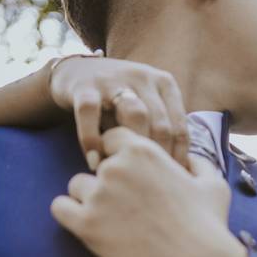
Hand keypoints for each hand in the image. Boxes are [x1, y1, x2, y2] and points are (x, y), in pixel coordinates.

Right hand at [48, 55, 189, 169]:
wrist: (76, 71)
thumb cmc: (117, 102)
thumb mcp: (144, 108)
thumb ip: (159, 132)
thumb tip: (178, 173)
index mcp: (164, 83)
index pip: (180, 126)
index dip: (178, 159)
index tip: (172, 183)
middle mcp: (143, 77)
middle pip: (160, 123)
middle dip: (156, 158)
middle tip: (150, 185)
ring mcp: (114, 79)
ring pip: (134, 113)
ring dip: (131, 147)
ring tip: (125, 172)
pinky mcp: (84, 86)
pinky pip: (90, 112)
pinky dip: (92, 139)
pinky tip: (94, 162)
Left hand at [50, 127, 247, 256]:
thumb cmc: (209, 225)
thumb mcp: (213, 184)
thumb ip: (198, 163)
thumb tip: (190, 158)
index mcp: (143, 151)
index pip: (111, 138)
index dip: (118, 155)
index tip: (128, 175)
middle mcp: (116, 167)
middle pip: (95, 164)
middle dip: (108, 181)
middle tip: (127, 205)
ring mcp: (99, 195)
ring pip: (77, 186)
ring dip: (89, 199)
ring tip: (112, 220)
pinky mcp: (86, 225)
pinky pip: (60, 208)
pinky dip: (70, 216)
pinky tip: (89, 226)